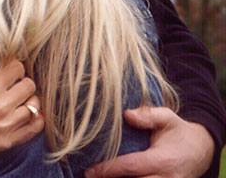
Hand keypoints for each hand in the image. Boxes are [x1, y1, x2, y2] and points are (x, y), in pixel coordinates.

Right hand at [0, 42, 43, 162]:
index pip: (17, 68)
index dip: (12, 65)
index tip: (6, 69)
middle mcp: (0, 108)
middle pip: (29, 86)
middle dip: (21, 80)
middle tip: (12, 83)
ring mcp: (5, 127)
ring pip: (34, 106)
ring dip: (28, 98)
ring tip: (17, 97)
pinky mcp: (7, 142)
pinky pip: (35, 128)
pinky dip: (35, 118)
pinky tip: (25, 112)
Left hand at [84, 107, 214, 177]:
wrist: (199, 151)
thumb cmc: (177, 131)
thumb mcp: (167, 118)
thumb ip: (149, 115)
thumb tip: (127, 114)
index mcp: (163, 160)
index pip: (132, 167)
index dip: (109, 169)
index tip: (89, 171)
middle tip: (87, 176)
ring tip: (97, 177)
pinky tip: (109, 177)